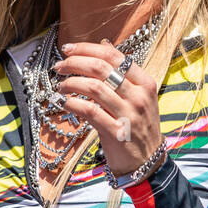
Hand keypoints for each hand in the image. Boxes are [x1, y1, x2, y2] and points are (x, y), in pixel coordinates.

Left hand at [52, 39, 165, 179]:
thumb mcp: (138, 96)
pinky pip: (90, 111)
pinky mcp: (116, 133)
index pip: (114, 55)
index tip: (68, 49)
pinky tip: (63, 102)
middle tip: (58, 66)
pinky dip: (73, 104)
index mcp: (145, 83)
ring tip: (61, 85)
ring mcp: (129, 114)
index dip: (87, 48)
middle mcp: (139, 96)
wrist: (148, 162)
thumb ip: (122, 72)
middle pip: (101, 68)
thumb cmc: (138, 127)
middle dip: (74, 63)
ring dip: (71, 83)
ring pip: (93, 87)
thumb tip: (105, 44)